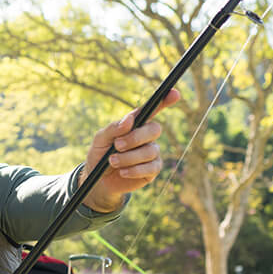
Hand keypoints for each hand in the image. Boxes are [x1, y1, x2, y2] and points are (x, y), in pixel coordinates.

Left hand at [82, 89, 179, 212]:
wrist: (97, 180)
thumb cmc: (99, 155)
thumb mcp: (100, 139)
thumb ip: (113, 128)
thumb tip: (130, 120)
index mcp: (136, 124)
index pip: (152, 110)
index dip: (165, 101)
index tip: (175, 93)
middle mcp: (147, 136)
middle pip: (154, 129)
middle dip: (135, 138)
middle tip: (117, 145)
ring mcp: (152, 153)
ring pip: (150, 151)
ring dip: (129, 157)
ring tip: (112, 161)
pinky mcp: (152, 170)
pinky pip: (151, 167)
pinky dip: (134, 170)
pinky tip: (123, 171)